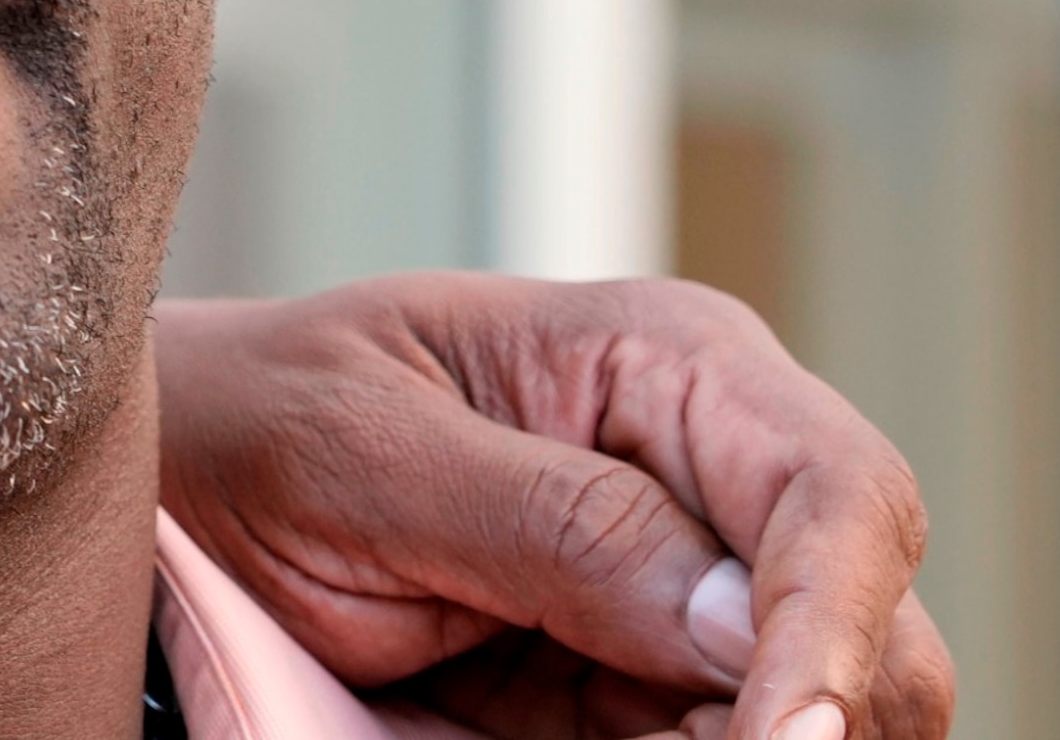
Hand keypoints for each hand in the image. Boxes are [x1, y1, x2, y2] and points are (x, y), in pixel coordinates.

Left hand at [152, 275, 953, 739]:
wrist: (183, 482)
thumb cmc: (256, 427)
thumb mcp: (363, 455)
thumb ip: (547, 519)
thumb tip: (733, 615)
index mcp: (666, 359)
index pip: (838, 493)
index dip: (833, 629)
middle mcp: (715, 467)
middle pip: (876, 628)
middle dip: (800, 721)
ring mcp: (694, 585)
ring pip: (830, 717)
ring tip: (545, 725)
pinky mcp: (652, 684)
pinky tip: (539, 736)